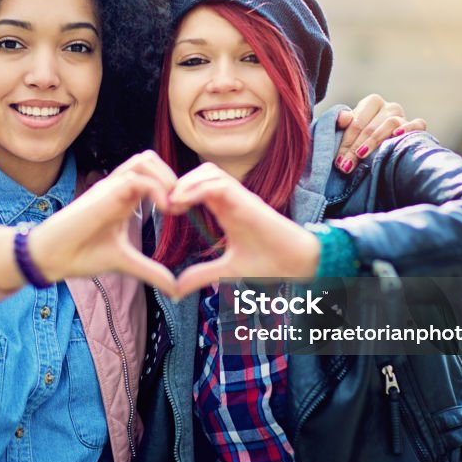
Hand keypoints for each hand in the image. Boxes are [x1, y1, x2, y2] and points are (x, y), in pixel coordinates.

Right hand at [28, 151, 178, 295]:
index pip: (152, 174)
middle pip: (149, 159)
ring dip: (165, 178)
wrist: (51, 258)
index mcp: (124, 199)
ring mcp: (109, 188)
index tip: (184, 211)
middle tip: (182, 205)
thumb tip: (175, 288)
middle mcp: (117, 188)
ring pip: (143, 160)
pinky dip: (155, 189)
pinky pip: (135, 178)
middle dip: (172, 176)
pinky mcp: (103, 194)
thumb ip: (151, 271)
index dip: (173, 186)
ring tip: (173, 206)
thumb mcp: (126, 262)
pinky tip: (164, 210)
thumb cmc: (81, 255)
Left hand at [167, 162, 319, 298]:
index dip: (179, 191)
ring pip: (209, 171)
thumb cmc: (269, 263)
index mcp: (225, 209)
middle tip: (165, 205)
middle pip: (201, 171)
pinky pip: (220, 184)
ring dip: (187, 182)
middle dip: (179, 182)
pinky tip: (184, 205)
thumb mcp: (226, 271)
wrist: (297, 263)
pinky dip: (198, 189)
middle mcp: (232, 199)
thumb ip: (201, 276)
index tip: (165, 210)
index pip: (198, 185)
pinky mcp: (248, 201)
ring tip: (173, 204)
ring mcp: (241, 198)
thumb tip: (175, 289)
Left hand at [335, 94, 426, 173]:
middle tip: (347, 165)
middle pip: (371, 127)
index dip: (346, 142)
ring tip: (362, 155)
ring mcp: (403, 115)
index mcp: (372, 102)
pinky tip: (397, 135)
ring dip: (374, 141)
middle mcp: (389, 107)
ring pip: (390, 124)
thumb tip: (343, 118)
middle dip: (356, 147)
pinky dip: (408, 128)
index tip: (339, 161)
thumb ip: (342, 122)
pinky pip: (417, 124)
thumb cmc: (362, 136)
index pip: (357, 122)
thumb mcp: (349, 129)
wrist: (380, 142)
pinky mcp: (417, 125)